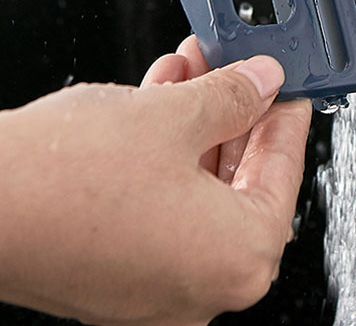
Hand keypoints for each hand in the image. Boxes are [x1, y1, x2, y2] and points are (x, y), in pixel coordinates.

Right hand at [0, 38, 311, 325]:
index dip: (285, 119)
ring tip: (191, 67)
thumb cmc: (68, 180)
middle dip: (234, 110)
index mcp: (237, 259)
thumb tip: (263, 84)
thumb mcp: (175, 116)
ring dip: (197, 121)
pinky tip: (160, 99)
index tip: (286, 88)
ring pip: (198, 187)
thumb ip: (234, 97)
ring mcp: (155, 286)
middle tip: (235, 67)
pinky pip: (162, 204)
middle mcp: (201, 288)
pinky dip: (167, 152)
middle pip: (240, 180)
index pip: (284, 174)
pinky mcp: (116, 273)